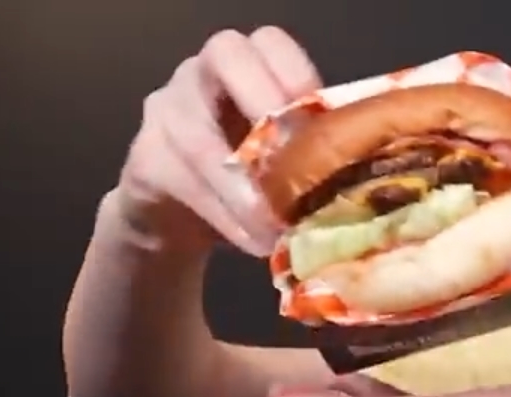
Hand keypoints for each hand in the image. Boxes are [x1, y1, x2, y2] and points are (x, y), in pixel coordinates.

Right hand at [110, 27, 320, 255]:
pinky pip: (182, 181)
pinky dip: (224, 216)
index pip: (269, 42)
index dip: (296, 71)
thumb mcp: (282, 162)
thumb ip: (311, 152)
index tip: (321, 119)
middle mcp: (200, 73)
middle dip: (263, 99)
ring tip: (277, 228)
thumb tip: (367, 177)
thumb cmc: (246, 182)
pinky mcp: (143, 159)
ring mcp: (165, 109)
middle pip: (225, 53)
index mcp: (246, 66)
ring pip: (198, 133)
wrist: (178, 220)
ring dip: (243, 187)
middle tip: (293, 155)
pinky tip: (254, 241)